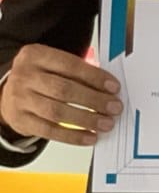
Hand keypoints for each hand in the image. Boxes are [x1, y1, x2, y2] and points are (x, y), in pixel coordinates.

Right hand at [0, 43, 121, 144]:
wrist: (9, 93)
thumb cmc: (40, 77)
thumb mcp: (52, 65)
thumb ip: (76, 72)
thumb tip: (108, 88)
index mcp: (35, 55)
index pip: (70, 65)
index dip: (95, 77)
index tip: (114, 87)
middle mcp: (25, 76)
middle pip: (64, 89)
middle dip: (94, 100)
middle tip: (114, 107)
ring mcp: (20, 99)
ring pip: (57, 112)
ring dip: (86, 120)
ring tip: (105, 123)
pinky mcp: (20, 121)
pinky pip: (49, 131)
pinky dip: (72, 136)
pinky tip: (89, 137)